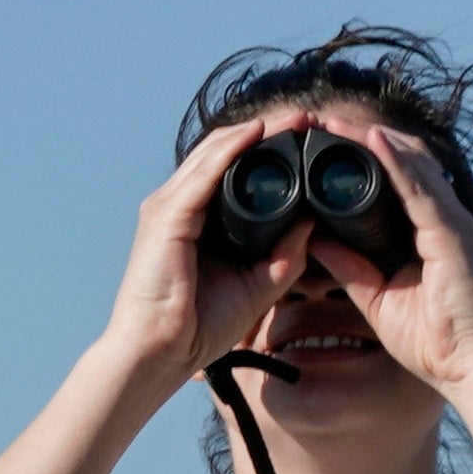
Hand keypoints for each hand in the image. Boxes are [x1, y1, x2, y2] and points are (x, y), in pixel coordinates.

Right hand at [104, 118, 308, 393]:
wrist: (158, 353)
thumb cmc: (198, 326)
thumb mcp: (257, 286)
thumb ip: (285, 255)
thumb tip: (314, 222)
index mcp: (199, 218)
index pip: (235, 167)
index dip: (272, 148)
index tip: (312, 139)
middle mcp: (180, 204)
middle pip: (227, 150)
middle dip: (271, 131)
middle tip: (311, 120)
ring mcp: (169, 206)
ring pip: (217, 151)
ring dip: (259, 131)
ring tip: (298, 119)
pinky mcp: (167, 216)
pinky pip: (205, 173)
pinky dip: (233, 149)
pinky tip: (260, 133)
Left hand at [319, 119, 472, 397]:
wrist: (468, 367)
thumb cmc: (432, 340)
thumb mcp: (376, 297)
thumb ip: (348, 267)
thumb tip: (312, 239)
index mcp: (428, 231)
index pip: (396, 178)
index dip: (361, 155)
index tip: (321, 143)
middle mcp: (444, 217)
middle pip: (404, 160)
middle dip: (361, 138)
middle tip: (319, 124)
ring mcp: (451, 222)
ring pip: (411, 163)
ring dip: (371, 139)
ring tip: (333, 123)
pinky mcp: (452, 233)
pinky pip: (419, 188)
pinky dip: (394, 161)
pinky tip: (369, 140)